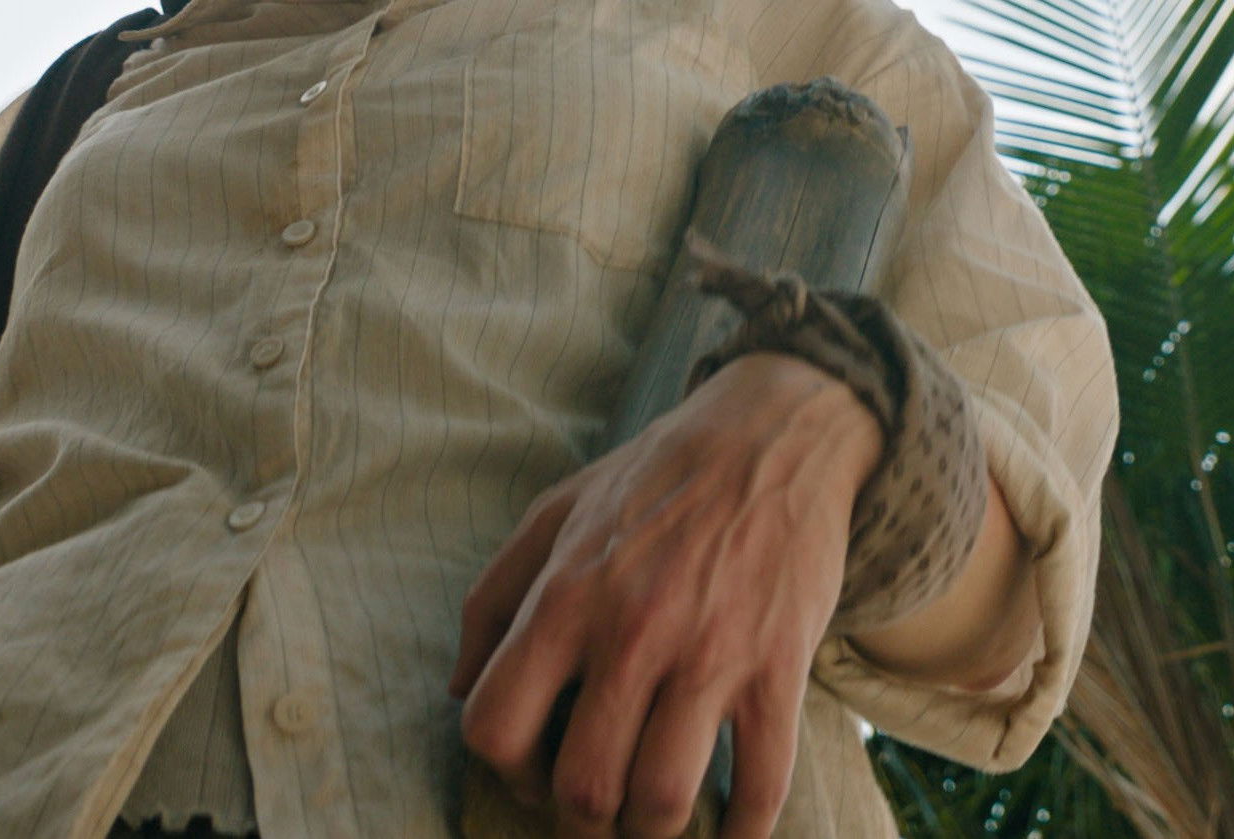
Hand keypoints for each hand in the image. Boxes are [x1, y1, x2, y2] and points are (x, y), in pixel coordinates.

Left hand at [451, 353, 881, 838]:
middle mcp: (630, 632)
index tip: (530, 778)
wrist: (770, 435)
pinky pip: (761, 786)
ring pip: (663, 799)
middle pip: (582, 785)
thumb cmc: (652, 478)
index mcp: (563, 597)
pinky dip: (742, 834)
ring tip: (649, 825)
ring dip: (650, 834)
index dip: (503, 772)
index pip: (494, 725)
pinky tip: (729, 836)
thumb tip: (455, 688)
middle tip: (591, 821)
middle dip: (578, 828)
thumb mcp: (552, 513)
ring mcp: (709, 655)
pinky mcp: (778, 667)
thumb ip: (491, 598)